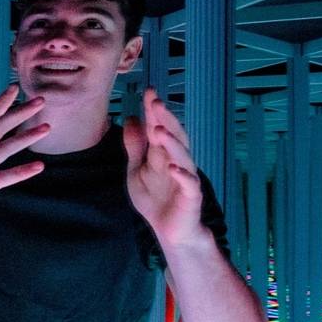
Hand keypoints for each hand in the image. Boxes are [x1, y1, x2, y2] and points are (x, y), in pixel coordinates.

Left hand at [125, 88, 205, 250]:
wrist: (170, 229)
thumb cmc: (155, 199)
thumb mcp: (137, 171)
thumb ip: (135, 147)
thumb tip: (131, 118)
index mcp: (163, 154)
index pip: (159, 127)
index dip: (154, 110)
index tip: (148, 91)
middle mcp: (177, 160)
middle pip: (173, 135)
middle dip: (165, 118)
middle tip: (155, 101)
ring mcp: (185, 177)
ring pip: (182, 156)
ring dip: (171, 142)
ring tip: (159, 129)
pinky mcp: (190, 195)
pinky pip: (188, 183)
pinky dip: (182, 175)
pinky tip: (173, 167)